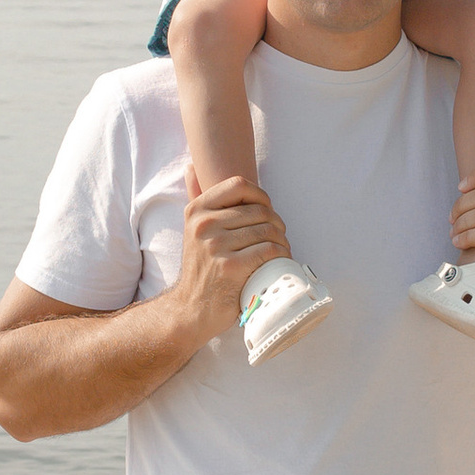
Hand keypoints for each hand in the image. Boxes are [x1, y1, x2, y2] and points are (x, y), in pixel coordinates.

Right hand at [178, 166, 289, 341]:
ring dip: (283, 241)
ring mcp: (216, 246)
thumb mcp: (191, 229)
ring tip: (282, 250)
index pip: (238, 184)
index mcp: (196, 210)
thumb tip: (192, 166)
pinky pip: (268, 250)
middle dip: (276, 223)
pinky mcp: (231, 267)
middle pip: (259, 210)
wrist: (192, 308)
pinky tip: (280, 261)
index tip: (266, 211)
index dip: (260, 194)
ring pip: (267, 230)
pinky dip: (281, 255)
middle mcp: (204, 225)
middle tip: (279, 238)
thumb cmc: (201, 268)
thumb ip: (195, 197)